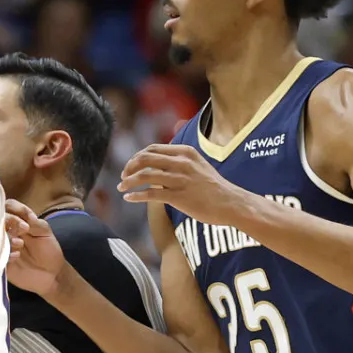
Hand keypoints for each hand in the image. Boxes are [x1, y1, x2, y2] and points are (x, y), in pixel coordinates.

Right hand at [4, 201, 65, 296]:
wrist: (50, 276)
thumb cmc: (49, 252)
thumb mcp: (45, 233)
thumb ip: (35, 222)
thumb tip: (25, 216)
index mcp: (19, 222)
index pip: (8, 207)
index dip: (14, 210)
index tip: (27, 219)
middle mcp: (8, 231)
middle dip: (10, 222)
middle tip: (23, 230)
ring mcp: (2, 245)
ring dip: (7, 237)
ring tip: (20, 245)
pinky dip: (5, 253)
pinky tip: (16, 257)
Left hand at [118, 143, 255, 224]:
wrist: (231, 203)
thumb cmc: (212, 186)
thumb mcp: (197, 165)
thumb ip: (177, 160)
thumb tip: (154, 161)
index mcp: (185, 152)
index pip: (152, 149)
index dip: (136, 157)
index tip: (130, 166)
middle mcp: (182, 163)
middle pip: (145, 159)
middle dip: (129, 167)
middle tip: (123, 176)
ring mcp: (180, 179)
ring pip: (144, 176)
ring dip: (128, 182)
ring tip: (121, 187)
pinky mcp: (179, 196)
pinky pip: (150, 194)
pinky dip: (136, 195)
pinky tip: (129, 198)